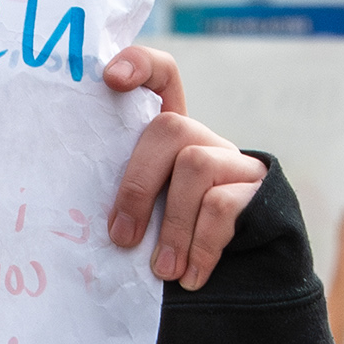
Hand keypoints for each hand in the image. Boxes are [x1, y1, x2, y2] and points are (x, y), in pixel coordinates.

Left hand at [100, 45, 263, 289]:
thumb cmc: (173, 246)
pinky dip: (200, 246)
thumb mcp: (147, 219)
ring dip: (172, 226)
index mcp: (169, 139)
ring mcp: (234, 162)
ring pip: (195, 166)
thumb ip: (127, 203)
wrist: (245, 275)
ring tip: (162, 270)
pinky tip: (189, 277)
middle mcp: (204, 139)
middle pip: (171, 127)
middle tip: (122, 238)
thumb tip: (85, 227)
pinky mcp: (259, 190)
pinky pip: (223, 206)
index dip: (140, 65)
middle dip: (139, 185)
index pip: (161, 78)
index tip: (111, 78)